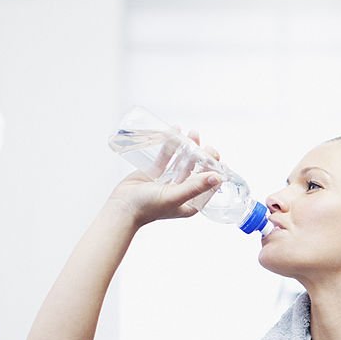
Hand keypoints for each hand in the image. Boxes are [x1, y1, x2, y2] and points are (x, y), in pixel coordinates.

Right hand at [106, 128, 224, 226]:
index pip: (207, 185)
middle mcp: (181, 191)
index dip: (215, 172)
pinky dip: (171, 145)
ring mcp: (168, 181)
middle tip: (207, 145)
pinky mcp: (154, 173)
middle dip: (203, 156)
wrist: (121, 207)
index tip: (220, 160)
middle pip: (197, 170)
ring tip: (193, 133)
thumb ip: (195, 186)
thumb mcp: (175, 196)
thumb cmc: (148, 207)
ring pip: (182, 161)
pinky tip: (175, 132)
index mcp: (190, 202)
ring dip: (189, 147)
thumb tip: (217, 177)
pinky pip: (166, 157)